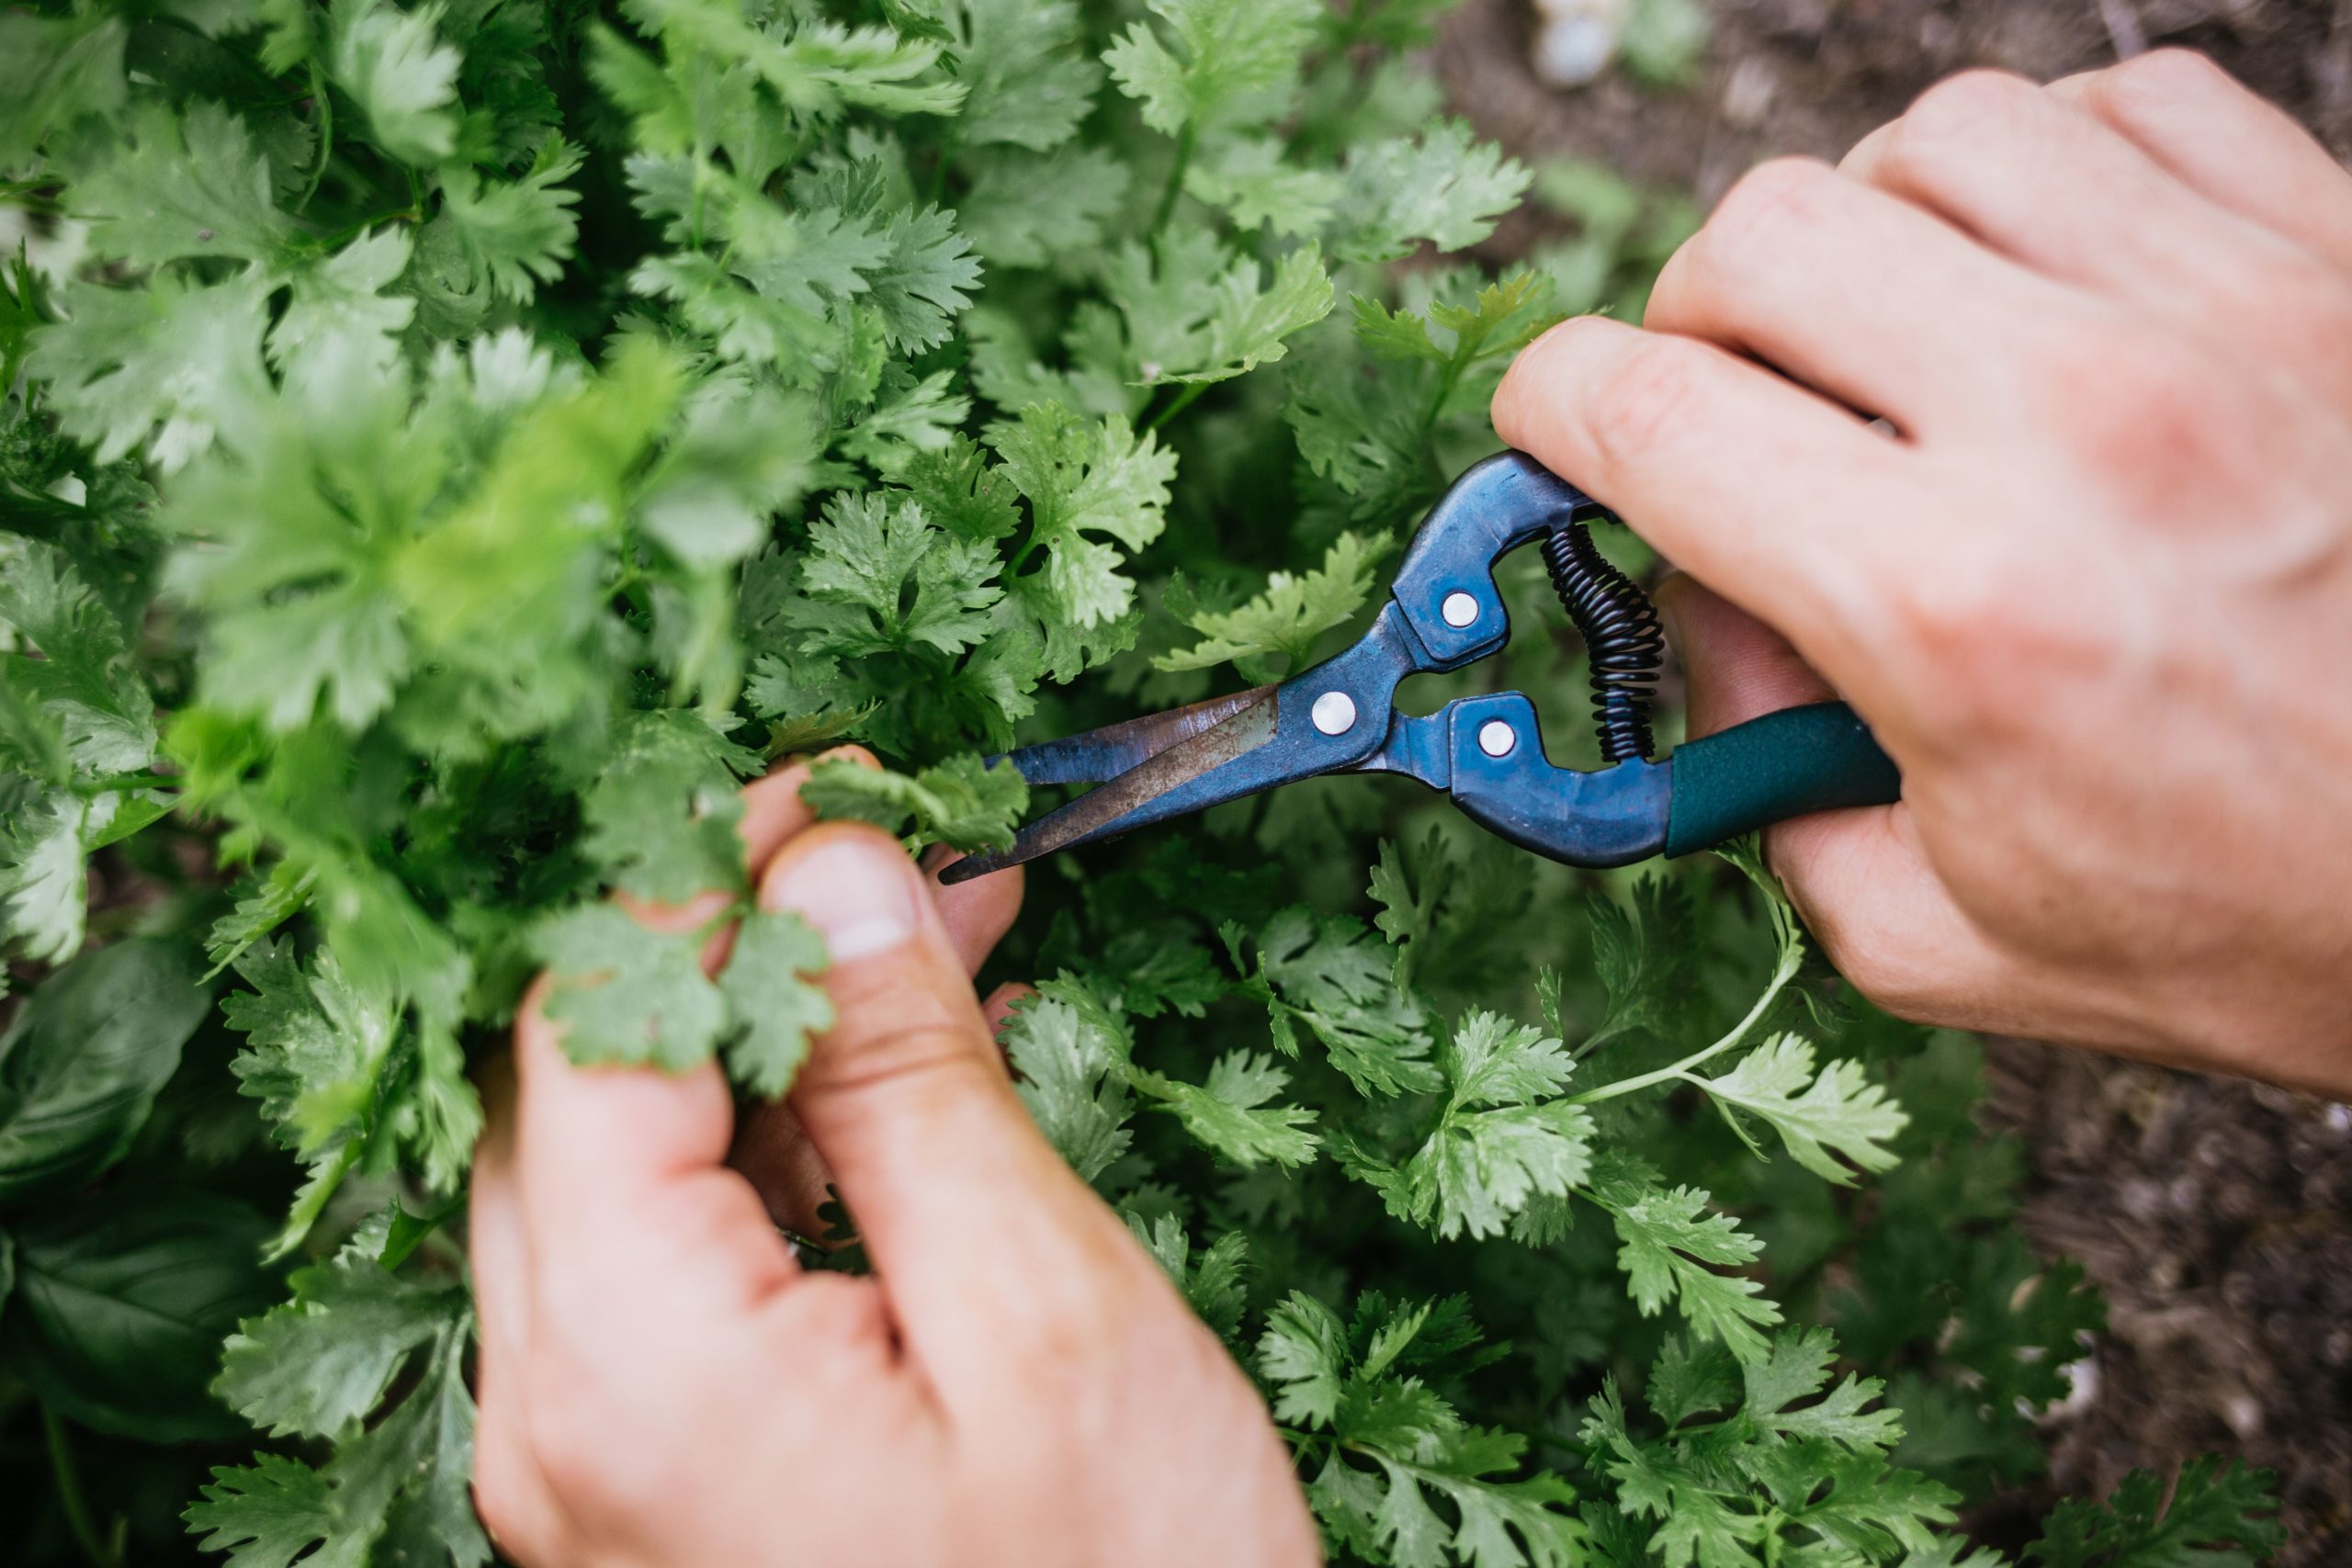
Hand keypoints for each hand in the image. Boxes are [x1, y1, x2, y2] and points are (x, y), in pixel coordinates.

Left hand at [467, 754, 1316, 1566]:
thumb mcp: (1047, 1319)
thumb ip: (911, 1082)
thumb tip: (835, 865)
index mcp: (629, 1368)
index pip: (590, 1021)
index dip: (697, 867)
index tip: (833, 782)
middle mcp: (560, 1415)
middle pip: (584, 1082)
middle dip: (738, 929)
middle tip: (902, 843)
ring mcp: (599, 1456)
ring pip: (634, 1159)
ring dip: (775, 1028)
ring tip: (939, 933)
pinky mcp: (663, 1474)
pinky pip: (681, 1257)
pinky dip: (784, 1145)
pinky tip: (909, 1080)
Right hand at [1493, 52, 2351, 1095]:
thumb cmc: (2277, 922)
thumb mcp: (1946, 937)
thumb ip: (1765, 793)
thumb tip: (1711, 636)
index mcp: (1951, 606)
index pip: (1644, 412)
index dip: (1546, 413)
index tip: (1553, 436)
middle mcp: (2078, 420)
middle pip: (1759, 240)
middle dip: (1695, 324)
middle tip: (1737, 414)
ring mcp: (2224, 310)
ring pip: (1930, 142)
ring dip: (1870, 235)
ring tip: (1902, 344)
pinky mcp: (2336, 255)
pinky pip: (2124, 106)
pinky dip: (2044, 174)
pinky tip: (2050, 283)